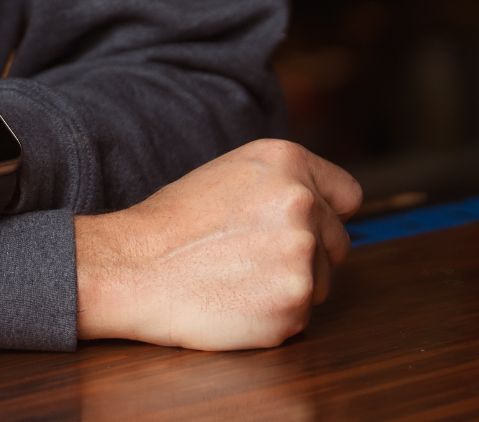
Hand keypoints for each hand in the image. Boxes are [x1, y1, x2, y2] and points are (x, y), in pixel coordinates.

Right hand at [73, 138, 361, 350]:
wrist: (131, 267)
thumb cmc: (172, 225)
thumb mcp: (231, 174)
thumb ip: (283, 184)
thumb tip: (327, 209)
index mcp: (287, 161)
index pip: (347, 196)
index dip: (324, 215)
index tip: (301, 229)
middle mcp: (302, 201)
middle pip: (337, 243)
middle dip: (305, 255)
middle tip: (251, 259)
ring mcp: (301, 252)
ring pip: (322, 282)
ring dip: (290, 287)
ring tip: (238, 278)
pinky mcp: (295, 302)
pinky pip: (301, 316)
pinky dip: (274, 317)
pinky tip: (235, 302)